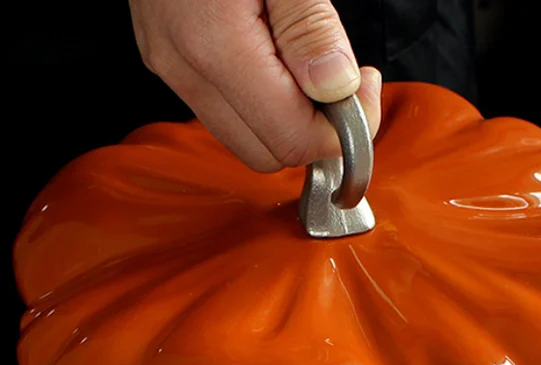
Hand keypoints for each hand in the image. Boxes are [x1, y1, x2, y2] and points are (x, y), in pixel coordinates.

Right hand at [129, 0, 381, 170]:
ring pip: (246, 138)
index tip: (363, 90)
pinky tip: (283, 63)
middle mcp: (185, 68)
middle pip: (268, 154)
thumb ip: (309, 26)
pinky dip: (265, 103)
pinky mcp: (169, 58)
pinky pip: (227, 110)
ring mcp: (172, 66)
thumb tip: (335, 88)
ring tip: (314, 68)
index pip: (292, 140)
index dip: (340, 132)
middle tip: (346, 88)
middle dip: (316, 135)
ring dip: (291, 121)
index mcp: (214, 47)